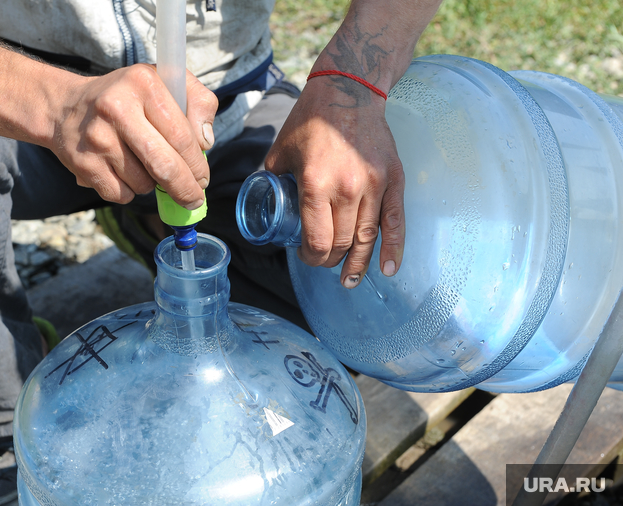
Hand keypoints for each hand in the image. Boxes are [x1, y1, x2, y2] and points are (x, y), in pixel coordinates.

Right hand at [52, 64, 217, 207]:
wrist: (65, 107)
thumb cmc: (127, 98)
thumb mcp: (164, 82)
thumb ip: (198, 103)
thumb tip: (205, 143)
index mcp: (144, 84)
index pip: (183, 136)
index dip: (198, 164)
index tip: (203, 178)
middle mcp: (117, 108)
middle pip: (165, 166)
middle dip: (185, 189)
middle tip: (194, 198)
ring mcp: (98, 138)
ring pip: (144, 183)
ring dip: (153, 185)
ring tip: (144, 165)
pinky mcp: (84, 164)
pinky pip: (122, 194)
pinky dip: (130, 191)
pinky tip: (124, 172)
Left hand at [266, 75, 404, 288]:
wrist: (348, 91)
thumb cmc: (310, 121)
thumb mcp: (280, 151)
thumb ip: (271, 179)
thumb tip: (262, 203)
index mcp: (315, 184)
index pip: (316, 240)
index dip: (310, 258)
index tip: (306, 257)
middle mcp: (347, 189)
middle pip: (340, 243)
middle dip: (329, 261)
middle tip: (323, 263)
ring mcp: (373, 185)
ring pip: (366, 238)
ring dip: (357, 263)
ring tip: (350, 279)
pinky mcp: (393, 179)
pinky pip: (395, 221)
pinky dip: (394, 248)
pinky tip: (389, 268)